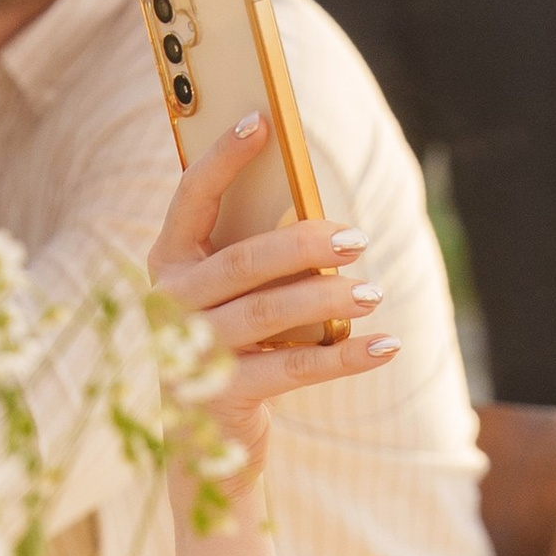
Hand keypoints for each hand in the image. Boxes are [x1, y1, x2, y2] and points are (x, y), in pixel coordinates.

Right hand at [150, 114, 399, 479]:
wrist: (204, 436)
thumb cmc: (231, 340)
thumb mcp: (234, 291)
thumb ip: (257, 250)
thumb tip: (318, 211)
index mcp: (168, 261)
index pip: (191, 197)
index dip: (223, 157)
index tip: (263, 119)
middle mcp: (171, 303)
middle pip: (245, 260)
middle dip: (307, 243)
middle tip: (360, 238)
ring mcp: (192, 352)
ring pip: (271, 312)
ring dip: (331, 298)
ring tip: (375, 291)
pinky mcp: (224, 395)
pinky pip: (296, 370)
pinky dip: (347, 357)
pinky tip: (386, 345)